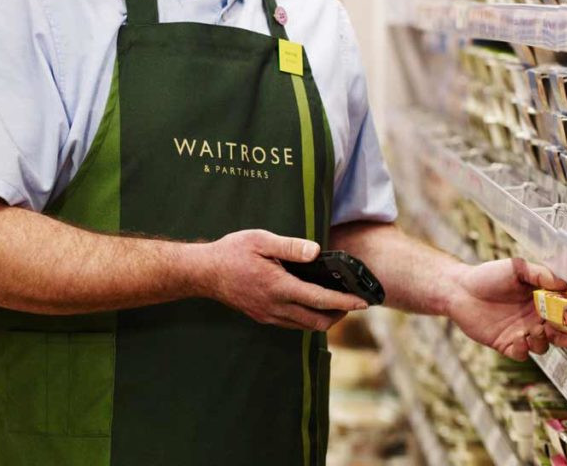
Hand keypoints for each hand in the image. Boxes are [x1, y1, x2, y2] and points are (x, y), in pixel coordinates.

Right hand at [202, 229, 367, 330]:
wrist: (204, 273)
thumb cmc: (232, 252)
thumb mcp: (261, 240)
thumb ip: (290, 246)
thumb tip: (316, 252)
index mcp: (278, 288)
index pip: (320, 299)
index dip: (344, 301)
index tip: (363, 301)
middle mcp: (275, 307)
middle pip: (317, 321)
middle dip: (339, 315)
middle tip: (353, 303)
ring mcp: (268, 315)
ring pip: (304, 326)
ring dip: (324, 318)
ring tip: (337, 304)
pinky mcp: (262, 316)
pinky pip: (291, 323)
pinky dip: (307, 318)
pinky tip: (310, 304)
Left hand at [447, 257, 566, 359]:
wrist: (459, 290)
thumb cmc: (488, 276)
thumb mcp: (516, 268)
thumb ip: (540, 274)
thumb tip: (564, 283)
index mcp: (542, 300)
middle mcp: (535, 318)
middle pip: (561, 332)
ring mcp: (522, 332)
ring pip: (543, 346)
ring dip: (544, 341)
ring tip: (536, 331)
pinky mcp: (507, 345)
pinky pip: (521, 354)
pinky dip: (523, 350)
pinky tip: (518, 339)